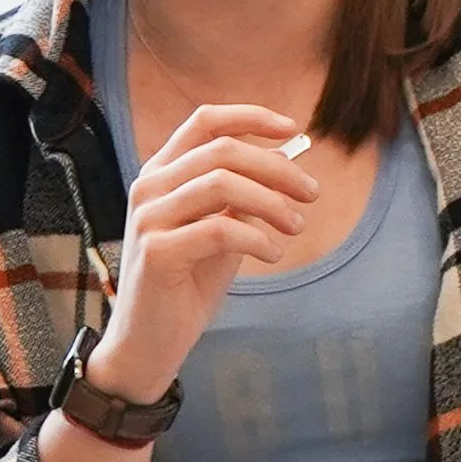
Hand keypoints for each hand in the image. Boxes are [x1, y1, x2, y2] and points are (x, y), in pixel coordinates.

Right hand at [91, 104, 317, 401]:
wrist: (149, 343)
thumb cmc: (187, 284)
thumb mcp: (221, 231)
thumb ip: (242, 199)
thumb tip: (289, 163)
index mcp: (161, 173)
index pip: (205, 122)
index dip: (251, 118)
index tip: (293, 129)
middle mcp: (149, 187)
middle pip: (222, 151)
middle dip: (277, 168)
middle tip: (311, 193)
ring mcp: (149, 218)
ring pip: (222, 184)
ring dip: (272, 202)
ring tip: (296, 226)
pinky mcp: (157, 252)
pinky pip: (220, 230)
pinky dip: (257, 238)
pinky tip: (273, 253)